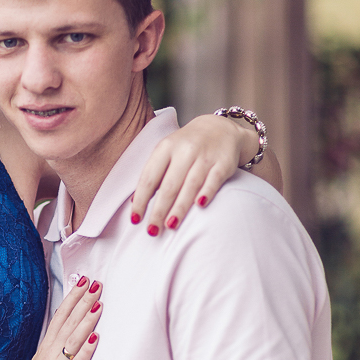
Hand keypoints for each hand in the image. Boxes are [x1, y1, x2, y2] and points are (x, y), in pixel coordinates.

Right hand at [13, 275, 101, 359]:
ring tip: (99, 303)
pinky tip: (96, 337)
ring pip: (74, 338)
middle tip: (95, 283)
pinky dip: (86, 349)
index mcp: (47, 348)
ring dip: (87, 319)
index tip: (83, 281)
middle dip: (82, 301)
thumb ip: (54, 350)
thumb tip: (63, 336)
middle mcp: (52, 353)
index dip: (72, 298)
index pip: (60, 317)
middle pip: (69, 321)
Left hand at [131, 113, 257, 233]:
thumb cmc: (186, 147)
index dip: (141, 200)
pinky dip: (206, 192)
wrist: (219, 128)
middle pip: (169, 185)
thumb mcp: (166, 152)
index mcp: (165, 147)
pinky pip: (214, 180)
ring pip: (190, 185)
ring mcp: (205, 156)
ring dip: (179, 207)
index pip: (149, 177)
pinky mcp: (223, 163)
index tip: (135, 220)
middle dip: (159, 210)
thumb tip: (136, 203)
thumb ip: (153, 174)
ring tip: (170, 225)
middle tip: (152, 231)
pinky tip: (199, 206)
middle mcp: (184, 150)